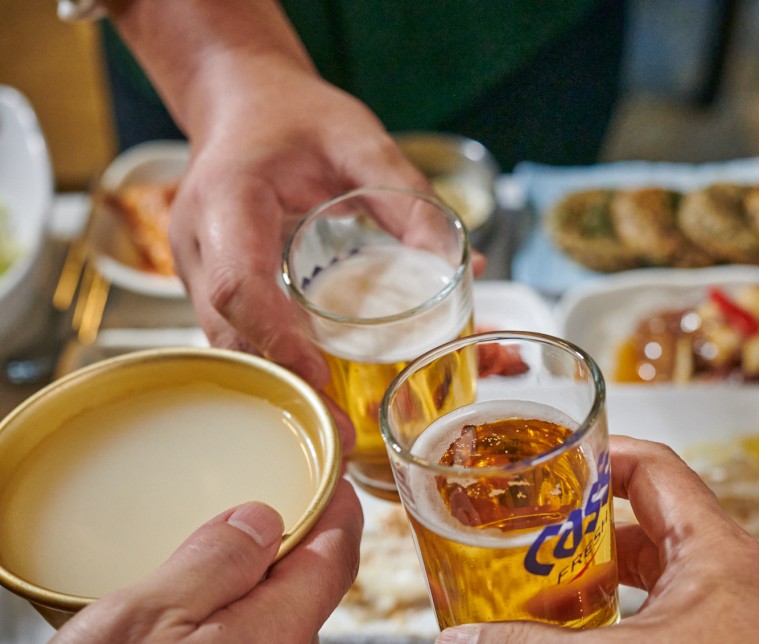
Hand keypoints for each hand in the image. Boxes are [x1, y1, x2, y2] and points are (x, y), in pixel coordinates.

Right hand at [54, 479, 362, 643]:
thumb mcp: (146, 619)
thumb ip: (212, 563)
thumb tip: (259, 519)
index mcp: (279, 632)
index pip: (335, 556)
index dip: (337, 511)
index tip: (333, 482)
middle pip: (304, 589)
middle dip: (286, 548)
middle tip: (257, 511)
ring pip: (272, 622)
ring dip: (250, 588)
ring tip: (208, 564)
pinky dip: (230, 622)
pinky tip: (189, 621)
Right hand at [104, 0, 483, 446]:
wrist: (242, 102)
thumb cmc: (294, 115)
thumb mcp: (358, 138)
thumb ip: (406, 194)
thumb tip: (462, 268)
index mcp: (227, 198)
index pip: (240, 282)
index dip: (277, 337)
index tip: (321, 378)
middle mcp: (198, 241)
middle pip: (229, 332)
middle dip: (284, 385)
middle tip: (342, 433)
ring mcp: (197, 268)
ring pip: (230, 344)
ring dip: (281, 385)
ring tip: (339, 427)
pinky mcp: (214, 284)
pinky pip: (239, 335)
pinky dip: (278, 364)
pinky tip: (320, 389)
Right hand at [436, 436, 758, 642]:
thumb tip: (462, 639)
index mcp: (712, 547)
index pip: (653, 467)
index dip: (599, 455)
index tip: (551, 463)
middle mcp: (725, 568)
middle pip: (645, 518)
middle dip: (584, 524)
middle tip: (532, 531)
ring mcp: (727, 607)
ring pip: (654, 568)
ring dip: (601, 574)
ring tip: (544, 589)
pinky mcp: (723, 636)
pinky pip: (666, 606)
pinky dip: (623, 609)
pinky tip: (585, 631)